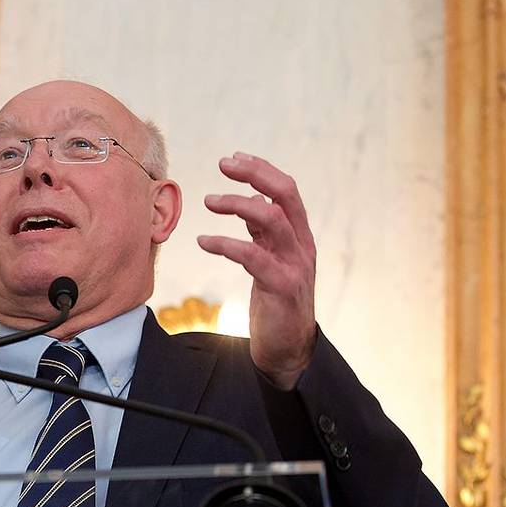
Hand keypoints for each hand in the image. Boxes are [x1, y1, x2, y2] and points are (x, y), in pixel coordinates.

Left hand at [198, 152, 316, 389]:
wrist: (288, 348)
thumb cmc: (275, 302)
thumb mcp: (270, 259)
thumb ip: (264, 232)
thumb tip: (253, 200)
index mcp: (299, 236)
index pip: (286, 190)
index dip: (261, 170)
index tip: (234, 158)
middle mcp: (301, 245)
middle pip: (286, 194)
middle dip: (256, 173)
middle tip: (224, 164)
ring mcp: (295, 265)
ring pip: (273, 219)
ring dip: (239, 204)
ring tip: (208, 201)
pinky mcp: (282, 287)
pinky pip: (254, 257)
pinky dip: (226, 244)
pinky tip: (204, 241)